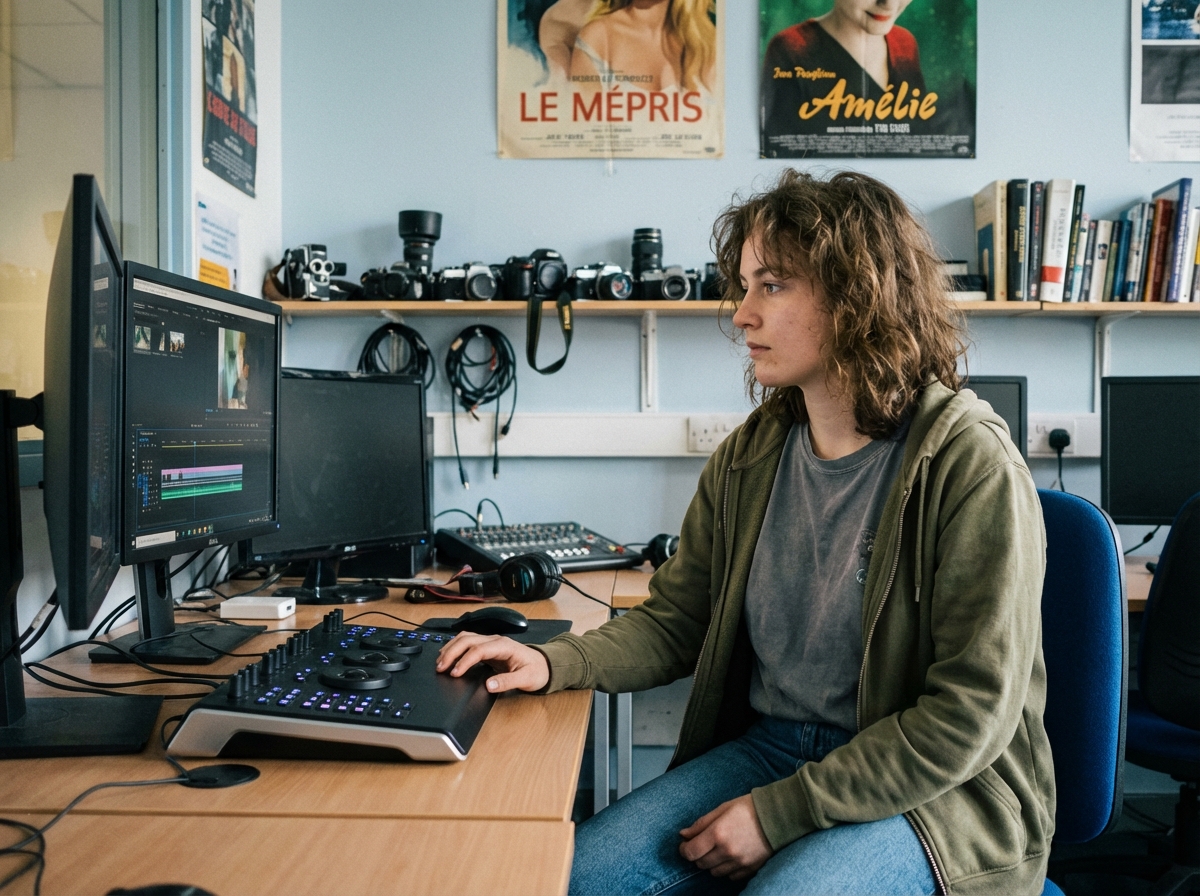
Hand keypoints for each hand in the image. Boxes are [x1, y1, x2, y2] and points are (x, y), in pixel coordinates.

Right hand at [435, 633, 550, 692]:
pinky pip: (468, 643)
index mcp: (504, 646)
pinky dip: (455, 648)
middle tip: (440, 668)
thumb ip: (508, 682)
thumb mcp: (526, 679)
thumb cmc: (537, 671)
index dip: (465, 661)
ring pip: (466, 638)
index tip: (455, 673)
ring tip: (440, 662)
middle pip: (468, 640)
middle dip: (452, 652)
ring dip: (451, 648)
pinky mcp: (488, 648)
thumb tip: (489, 685)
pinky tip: (448, 656)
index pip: (479, 649)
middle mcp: (496, 640)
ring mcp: (491, 642)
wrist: (545, 665)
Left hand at [678, 794, 772, 880]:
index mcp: (718, 833)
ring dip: (711, 863)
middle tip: (702, 844)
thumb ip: (701, 824)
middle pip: (701, 864)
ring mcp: (739, 862)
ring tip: (718, 849)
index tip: (685, 844)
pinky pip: (730, 877)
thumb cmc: (748, 808)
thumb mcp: (722, 808)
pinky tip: (730, 856)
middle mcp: (727, 851)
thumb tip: (683, 835)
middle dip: (697, 855)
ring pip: (714, 872)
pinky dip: (727, 869)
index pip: (691, 852)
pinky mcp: (750, 869)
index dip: (684, 850)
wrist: (778, 816)